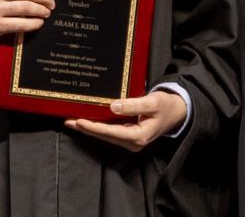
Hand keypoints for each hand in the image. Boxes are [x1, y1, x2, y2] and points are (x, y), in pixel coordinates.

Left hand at [64, 91, 186, 151]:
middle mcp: (133, 142)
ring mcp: (130, 141)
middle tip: (68, 121)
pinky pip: (110, 133)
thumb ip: (133, 105)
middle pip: (104, 136)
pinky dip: (98, 127)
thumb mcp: (152, 102)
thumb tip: (113, 106)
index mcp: (138, 136)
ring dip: (89, 129)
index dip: (94, 127)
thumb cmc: (166, 105)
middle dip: (86, 129)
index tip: (79, 121)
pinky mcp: (129, 136)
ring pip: (105, 136)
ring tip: (72, 121)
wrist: (177, 111)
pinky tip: (87, 121)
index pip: (111, 132)